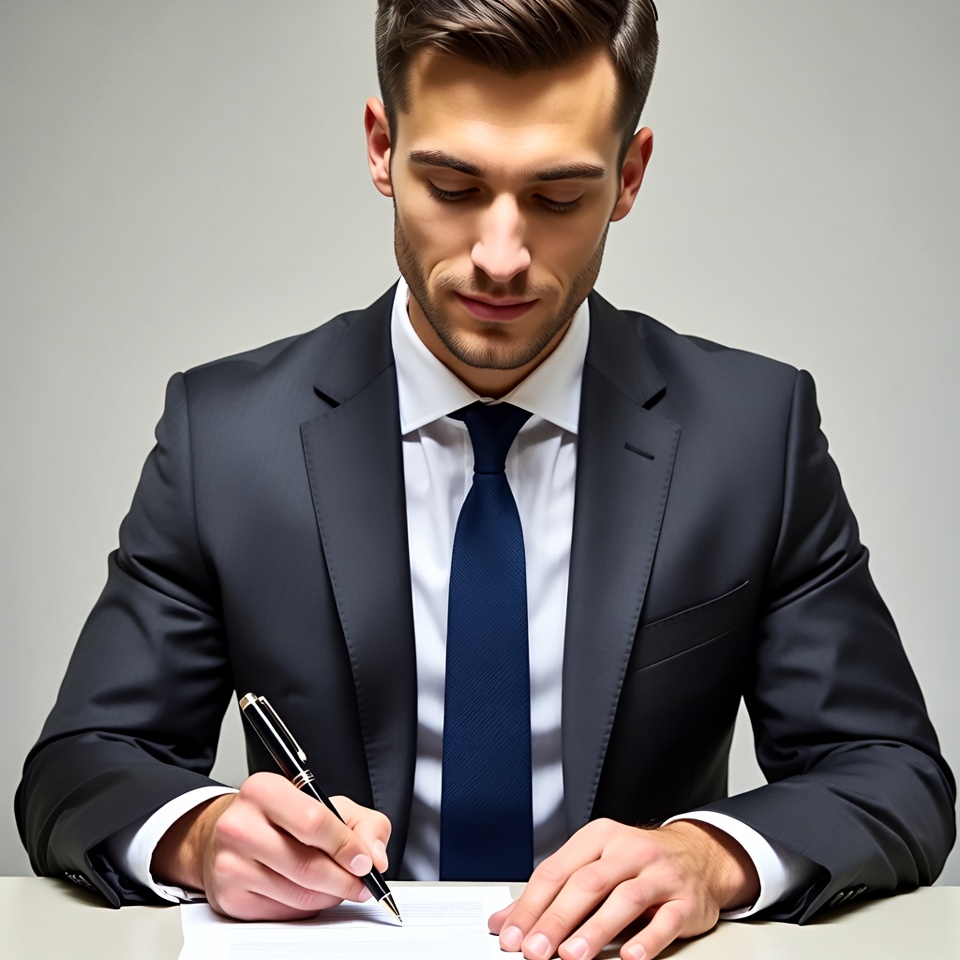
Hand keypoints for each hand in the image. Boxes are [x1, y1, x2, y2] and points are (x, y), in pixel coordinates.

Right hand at [151, 772, 391, 920]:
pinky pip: (284, 913)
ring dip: (330, 896)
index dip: (346, 846)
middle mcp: (239, 826)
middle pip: (307, 865)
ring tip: (339, 885)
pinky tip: (311, 891)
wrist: (231, 835)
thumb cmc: (281, 818)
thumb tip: (376, 856)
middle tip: (362, 883)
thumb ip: (363, 822)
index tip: (366, 861)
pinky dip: (308, 908)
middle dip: (344, 879)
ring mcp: (230, 865)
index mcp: (264, 790)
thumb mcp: (327, 803)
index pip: (313, 822)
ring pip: (298, 895)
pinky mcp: (230, 898)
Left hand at [488, 819, 759, 959]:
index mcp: (598, 837)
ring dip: (595, 930)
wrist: (698, 854)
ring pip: (624, 899)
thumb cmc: (636, 862)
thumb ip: (552, 893)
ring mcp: (659, 874)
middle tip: (535, 951)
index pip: (557, 870)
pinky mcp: (685, 900)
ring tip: (572, 955)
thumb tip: (505, 923)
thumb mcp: (593, 864)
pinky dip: (647, 939)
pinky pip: (666, 920)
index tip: (512, 936)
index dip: (531, 905)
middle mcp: (628, 850)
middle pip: (587, 883)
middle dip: (557, 920)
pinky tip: (630, 957)